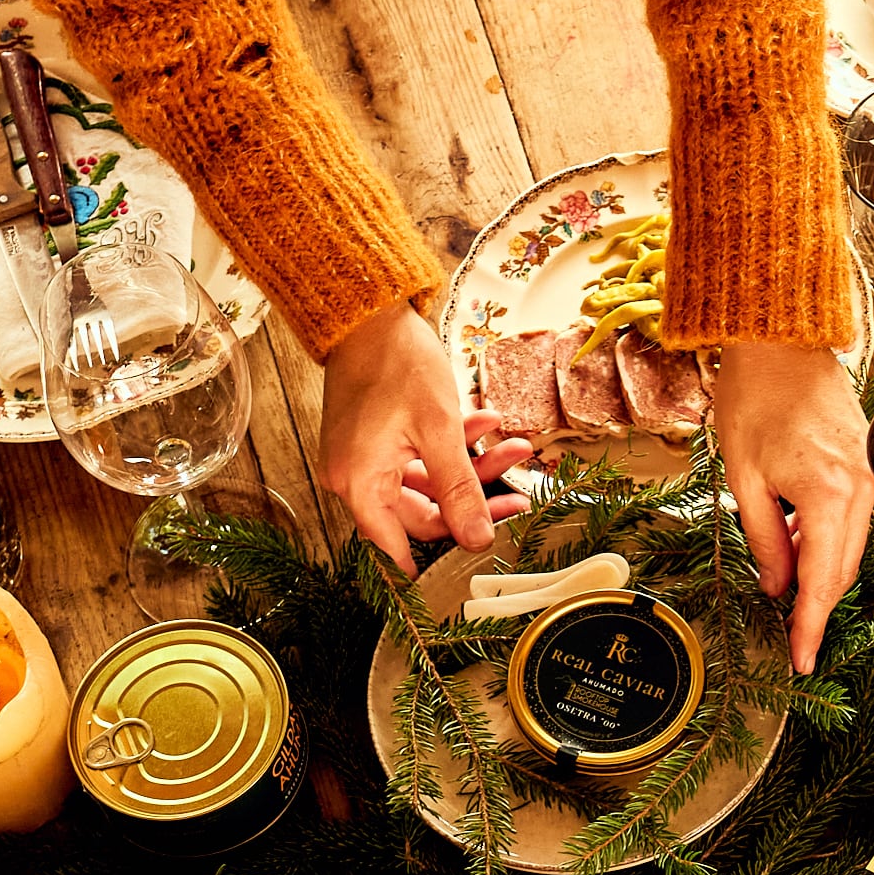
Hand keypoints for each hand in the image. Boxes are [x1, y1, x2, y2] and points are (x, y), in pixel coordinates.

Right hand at [319, 302, 528, 562]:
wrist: (369, 311)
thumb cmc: (396, 362)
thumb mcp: (440, 430)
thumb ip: (460, 490)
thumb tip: (477, 540)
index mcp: (360, 482)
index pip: (398, 543)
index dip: (437, 555)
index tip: (474, 563)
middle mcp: (354, 475)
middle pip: (422, 511)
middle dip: (474, 498)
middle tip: (518, 495)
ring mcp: (364, 456)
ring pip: (428, 480)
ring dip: (472, 464)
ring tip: (515, 445)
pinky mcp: (376, 438)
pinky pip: (419, 456)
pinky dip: (453, 444)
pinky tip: (485, 422)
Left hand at [711, 341, 873, 671]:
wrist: (782, 340)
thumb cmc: (754, 396)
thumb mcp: (742, 478)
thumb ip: (762, 539)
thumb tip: (776, 586)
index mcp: (827, 494)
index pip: (822, 581)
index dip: (810, 627)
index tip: (802, 661)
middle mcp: (860, 488)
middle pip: (842, 570)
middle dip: (814, 603)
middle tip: (788, 633)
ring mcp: (870, 476)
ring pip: (848, 546)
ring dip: (817, 567)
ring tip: (780, 573)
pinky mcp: (868, 465)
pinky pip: (851, 519)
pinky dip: (825, 538)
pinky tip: (795, 539)